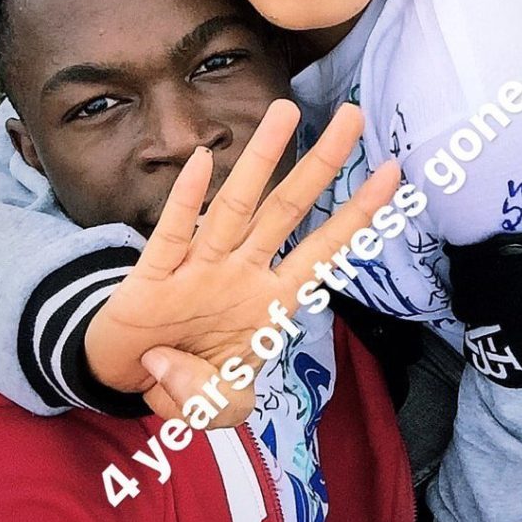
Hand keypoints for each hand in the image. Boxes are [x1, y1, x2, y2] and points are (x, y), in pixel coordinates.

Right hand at [85, 99, 399, 416]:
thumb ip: (217, 402)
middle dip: (322, 163)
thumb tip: (171, 367)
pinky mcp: (154, 275)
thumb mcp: (219, 407)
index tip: (391, 173)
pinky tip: (203, 161)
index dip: (357, 215)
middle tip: (352, 115)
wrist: (129, 376)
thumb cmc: (188, 381)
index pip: (323, 251)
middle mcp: (240, 272)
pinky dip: (187, 199)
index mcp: (270, 300)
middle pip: (288, 209)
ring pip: (236, 207)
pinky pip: (174, 233)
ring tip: (284, 114)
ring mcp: (199, 268)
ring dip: (260, 161)